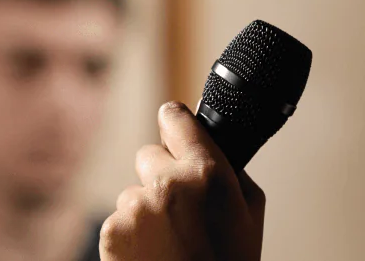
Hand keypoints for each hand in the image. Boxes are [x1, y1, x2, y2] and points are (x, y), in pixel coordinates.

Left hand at [100, 102, 264, 260]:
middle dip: (162, 176)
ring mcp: (136, 207)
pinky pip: (119, 217)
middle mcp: (167, 184)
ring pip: (134, 191)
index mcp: (206, 174)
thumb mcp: (251, 214)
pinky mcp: (112, 230)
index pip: (175, 118)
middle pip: (149, 155)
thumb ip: (231, 173)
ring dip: (147, 209)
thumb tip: (212, 148)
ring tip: (169, 242)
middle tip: (180, 210)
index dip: (176, 126)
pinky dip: (131, 234)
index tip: (174, 127)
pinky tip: (151, 253)